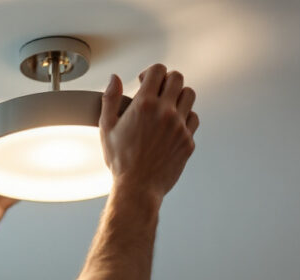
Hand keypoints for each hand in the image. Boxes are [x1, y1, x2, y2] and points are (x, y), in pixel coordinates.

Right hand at [100, 64, 199, 203]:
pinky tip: (173, 124)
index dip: (151, 72)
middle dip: (166, 80)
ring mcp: (179, 126)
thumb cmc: (121, 161)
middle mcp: (165, 112)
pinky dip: (185, 117)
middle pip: (177, 78)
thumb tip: (114, 79)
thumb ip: (110, 99)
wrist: (137, 188)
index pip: (158, 71)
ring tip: (167, 106)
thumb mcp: (107, 128)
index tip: (145, 80)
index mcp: (144, 105)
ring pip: (189, 95)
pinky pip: (193, 119)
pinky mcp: (188, 140)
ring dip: (178, 96)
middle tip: (158, 90)